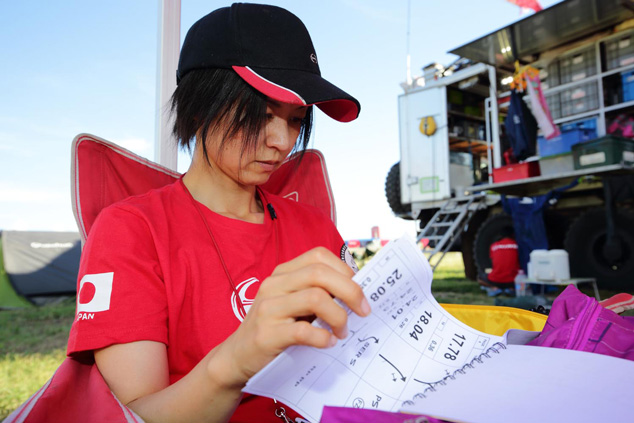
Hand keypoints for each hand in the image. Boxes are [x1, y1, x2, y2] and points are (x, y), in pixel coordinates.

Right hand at [214, 247, 370, 385]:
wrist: (237, 357)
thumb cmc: (274, 328)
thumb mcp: (293, 303)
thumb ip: (317, 293)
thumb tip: (357, 294)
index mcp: (283, 273)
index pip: (319, 256)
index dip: (345, 270)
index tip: (359, 292)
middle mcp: (274, 285)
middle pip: (320, 273)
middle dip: (351, 291)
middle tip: (363, 311)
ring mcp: (268, 308)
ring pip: (315, 298)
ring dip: (339, 317)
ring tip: (342, 332)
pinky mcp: (267, 334)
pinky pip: (303, 331)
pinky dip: (323, 337)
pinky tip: (328, 343)